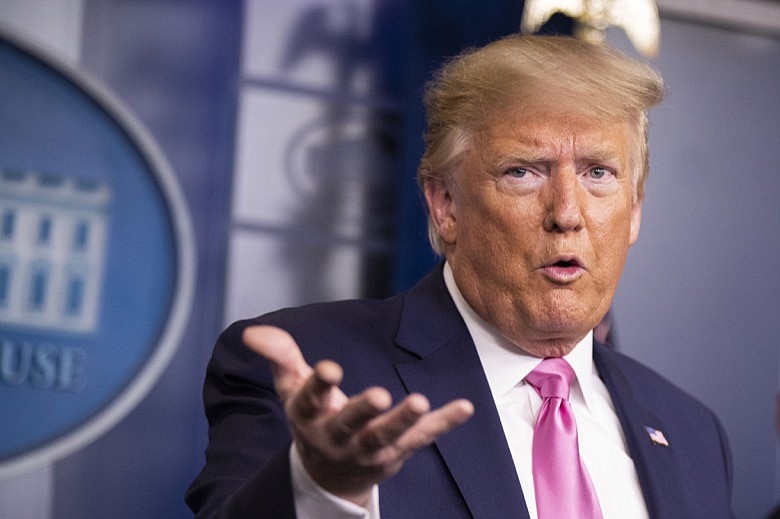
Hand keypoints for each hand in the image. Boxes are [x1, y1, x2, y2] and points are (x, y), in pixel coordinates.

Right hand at [242, 325, 473, 505]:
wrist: (329, 473)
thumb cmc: (312, 418)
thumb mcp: (292, 387)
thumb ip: (280, 356)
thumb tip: (253, 331)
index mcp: (310, 417)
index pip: (310, 401)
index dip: (319, 385)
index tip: (329, 368)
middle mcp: (338, 436)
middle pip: (350, 424)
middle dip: (364, 411)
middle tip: (380, 396)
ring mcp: (369, 448)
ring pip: (386, 437)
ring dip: (404, 421)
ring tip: (421, 403)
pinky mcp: (396, 452)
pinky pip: (422, 438)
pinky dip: (444, 424)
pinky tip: (464, 407)